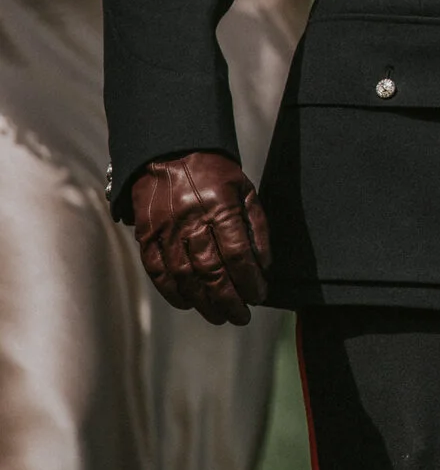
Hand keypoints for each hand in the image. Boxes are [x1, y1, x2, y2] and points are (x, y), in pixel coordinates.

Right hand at [127, 151, 270, 324]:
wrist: (169, 153)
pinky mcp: (146, 236)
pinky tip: (188, 303)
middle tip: (242, 316)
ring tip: (220, 316)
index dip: (250, 280)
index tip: (259, 295)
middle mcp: (191, 220)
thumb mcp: (245, 190)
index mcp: (220, 207)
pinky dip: (172, 292)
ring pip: (185, 277)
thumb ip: (257, 227)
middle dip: (229, 299)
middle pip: (212, 271)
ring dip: (203, 302)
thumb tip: (264, 265)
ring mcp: (165, 230)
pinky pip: (158, 271)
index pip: (237, 254)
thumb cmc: (215, 173)